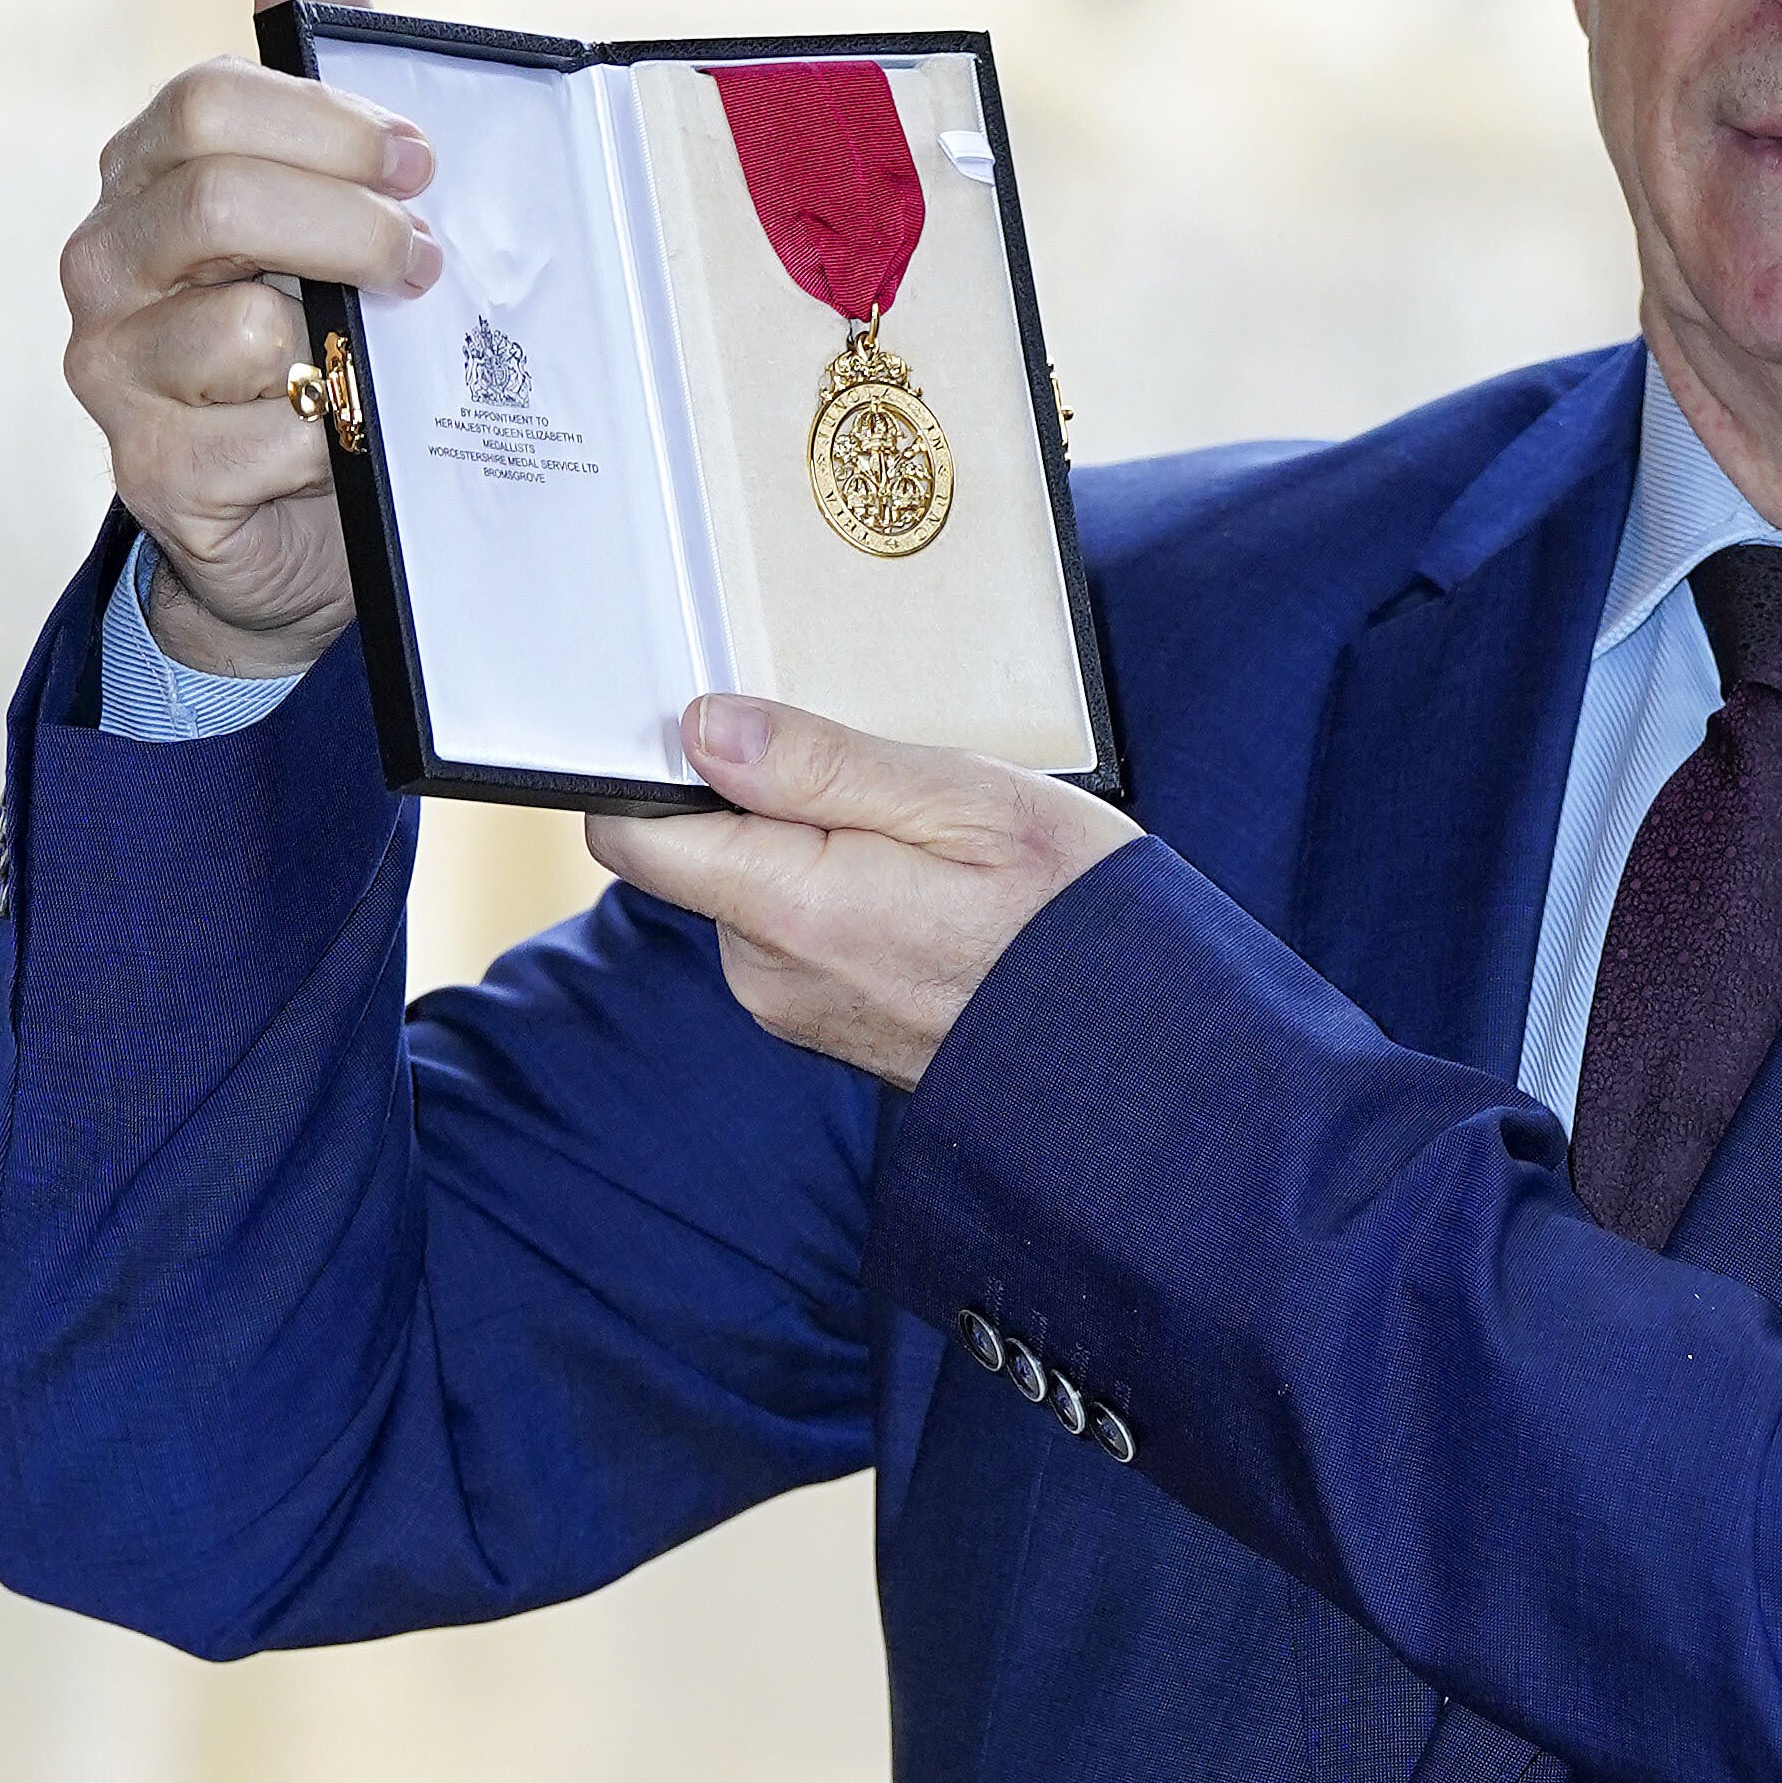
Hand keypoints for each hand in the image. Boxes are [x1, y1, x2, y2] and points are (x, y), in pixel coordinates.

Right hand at [60, 0, 440, 676]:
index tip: (424, 160)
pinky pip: (264, 440)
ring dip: (353, 348)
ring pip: (247, 329)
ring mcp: (112, 371)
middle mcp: (105, 264)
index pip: (207, 105)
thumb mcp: (339, 208)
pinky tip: (353, 448)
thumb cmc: (330, 340)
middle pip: (219, 200)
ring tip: (395, 364)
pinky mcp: (150, 474)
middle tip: (430, 261)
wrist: (301, 520)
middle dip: (352, 225)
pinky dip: (335, 444)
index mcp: (147, 179)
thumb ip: (324, 79)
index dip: (331, 125)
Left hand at [585, 697, 1141, 1088]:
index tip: (739, 725)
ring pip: (753, 888)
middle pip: (700, 850)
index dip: (663, 764)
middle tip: (891, 782)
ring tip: (931, 842)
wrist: (1144, 1058)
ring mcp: (795, 1008)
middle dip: (767, 799)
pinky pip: (798, 932)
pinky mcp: (827, 1025)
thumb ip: (826, 764)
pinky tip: (932, 890)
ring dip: (814, 846)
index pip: (637, 830)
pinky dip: (845, 894)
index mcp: (793, 909)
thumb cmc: (1077, 921)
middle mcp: (770, 974)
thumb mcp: (970, 801)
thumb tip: (703, 730)